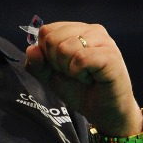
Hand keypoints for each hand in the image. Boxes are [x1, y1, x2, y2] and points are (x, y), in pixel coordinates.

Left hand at [23, 21, 141, 136]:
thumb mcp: (50, 77)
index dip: (46, 53)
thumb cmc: (80, 90)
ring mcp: (104, 41)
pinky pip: (80, 59)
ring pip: (65, 48)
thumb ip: (37, 63)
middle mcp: (92, 30)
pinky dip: (79, 74)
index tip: (61, 67)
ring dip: (68, 69)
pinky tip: (91, 79)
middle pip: (53, 38)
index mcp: (78, 30)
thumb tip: (31, 49)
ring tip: (83, 76)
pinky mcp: (111, 56)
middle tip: (73, 73)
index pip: (46, 31)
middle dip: (56, 62)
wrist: (104, 112)